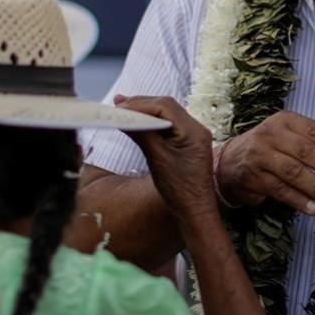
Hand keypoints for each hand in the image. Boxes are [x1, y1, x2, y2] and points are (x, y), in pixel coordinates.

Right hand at [117, 95, 216, 223]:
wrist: (195, 211)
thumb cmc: (178, 189)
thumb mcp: (156, 159)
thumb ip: (142, 134)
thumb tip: (123, 115)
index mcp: (193, 131)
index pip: (165, 107)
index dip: (140, 104)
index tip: (119, 106)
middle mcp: (197, 128)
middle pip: (167, 106)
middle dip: (141, 104)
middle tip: (117, 104)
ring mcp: (194, 134)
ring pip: (168, 113)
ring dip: (146, 110)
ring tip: (123, 108)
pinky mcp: (189, 141)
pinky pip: (170, 124)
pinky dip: (153, 121)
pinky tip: (138, 121)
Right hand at [216, 110, 314, 215]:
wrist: (231, 161)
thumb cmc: (272, 147)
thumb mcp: (295, 136)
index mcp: (285, 121)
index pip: (313, 130)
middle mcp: (270, 135)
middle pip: (304, 151)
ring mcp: (259, 156)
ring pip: (292, 172)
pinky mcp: (252, 177)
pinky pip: (279, 190)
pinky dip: (299, 200)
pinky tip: (314, 208)